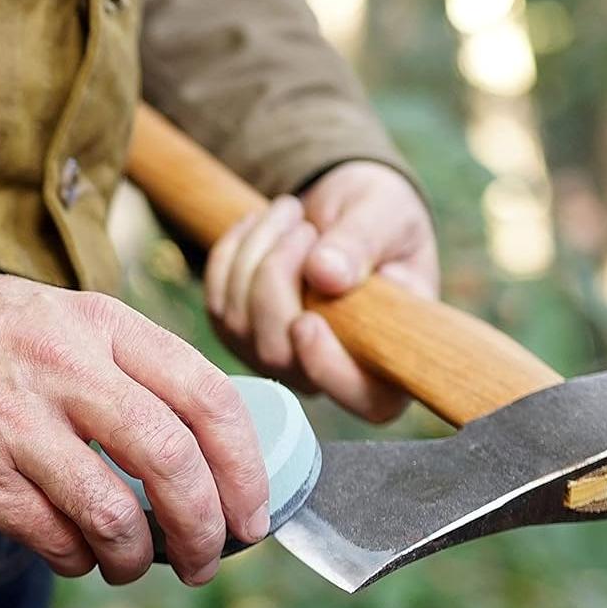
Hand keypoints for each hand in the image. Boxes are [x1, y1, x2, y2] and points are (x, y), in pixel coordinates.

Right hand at [0, 265, 270, 586]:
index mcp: (100, 325)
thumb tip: (198, 444)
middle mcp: (67, 370)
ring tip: (134, 567)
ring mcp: (17, 424)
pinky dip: (80, 560)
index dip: (246, 466)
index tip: (254, 512)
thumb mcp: (58, 317)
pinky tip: (77, 556)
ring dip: (140, 559)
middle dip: (207, 528)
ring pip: (116, 514)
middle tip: (211, 560)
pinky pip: (54, 537)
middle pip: (174, 461)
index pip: (207, 395)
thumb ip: (123, 366)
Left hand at [205, 161, 438, 422]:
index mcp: (389, 360)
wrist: (345, 208)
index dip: (328, 369)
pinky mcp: (239, 335)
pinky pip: (217, 301)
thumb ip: (363, 244)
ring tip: (290, 212)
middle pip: (280, 356)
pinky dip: (232, 252)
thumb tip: (327, 276)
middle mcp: (329, 374)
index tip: (308, 321)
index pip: (364, 399)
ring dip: (256, 254)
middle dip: (278, 277)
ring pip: (241, 326)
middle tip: (302, 223)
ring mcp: (278, 360)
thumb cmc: (381, 219)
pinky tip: (261, 224)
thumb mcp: (387, 215)